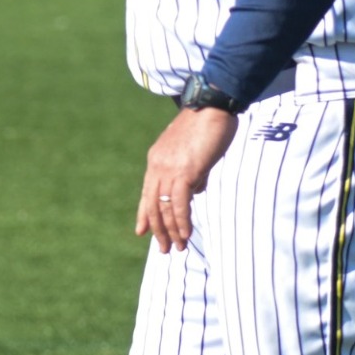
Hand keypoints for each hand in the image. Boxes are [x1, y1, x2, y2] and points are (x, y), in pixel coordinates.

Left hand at [136, 107, 236, 252]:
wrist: (213, 106)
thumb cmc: (209, 125)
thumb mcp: (196, 153)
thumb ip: (193, 172)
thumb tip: (196, 189)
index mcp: (156, 159)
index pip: (147, 193)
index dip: (144, 214)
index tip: (142, 232)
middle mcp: (157, 165)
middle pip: (153, 204)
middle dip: (158, 230)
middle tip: (165, 249)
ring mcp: (169, 168)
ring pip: (164, 207)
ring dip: (171, 231)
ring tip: (178, 247)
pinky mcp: (184, 171)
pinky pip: (179, 204)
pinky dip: (182, 221)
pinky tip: (185, 234)